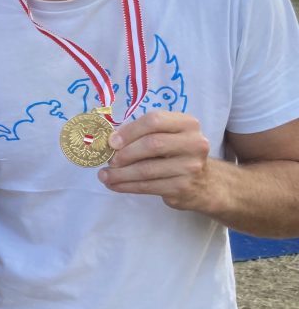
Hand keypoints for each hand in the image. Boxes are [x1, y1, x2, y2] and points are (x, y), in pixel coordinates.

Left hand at [99, 111, 214, 210]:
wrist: (204, 183)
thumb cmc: (175, 152)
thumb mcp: (167, 135)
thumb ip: (143, 133)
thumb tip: (111, 141)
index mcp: (187, 124)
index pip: (155, 121)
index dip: (130, 130)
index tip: (111, 141)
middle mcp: (194, 143)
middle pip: (152, 144)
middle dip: (125, 153)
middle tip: (109, 160)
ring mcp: (190, 167)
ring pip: (146, 170)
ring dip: (120, 174)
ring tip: (104, 175)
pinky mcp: (182, 188)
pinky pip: (148, 186)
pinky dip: (127, 186)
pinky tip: (114, 185)